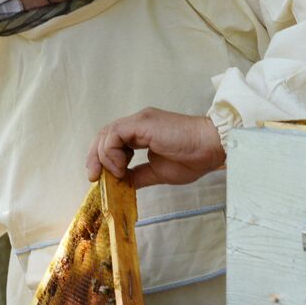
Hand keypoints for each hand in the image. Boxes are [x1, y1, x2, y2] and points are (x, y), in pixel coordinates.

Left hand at [86, 108, 225, 188]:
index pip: (112, 140)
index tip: (101, 177)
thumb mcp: (158, 172)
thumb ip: (138, 175)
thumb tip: (122, 183)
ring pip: (107, 135)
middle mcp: (138, 123)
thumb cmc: (193, 158)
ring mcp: (139, 121)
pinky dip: (111, 153)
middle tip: (95, 177)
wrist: (211, 148)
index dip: (102, 158)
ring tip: (118, 173)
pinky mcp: (142, 123)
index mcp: (142, 132)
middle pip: (104, 135)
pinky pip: (114, 135)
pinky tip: (121, 166)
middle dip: (95, 157)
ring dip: (105, 158)